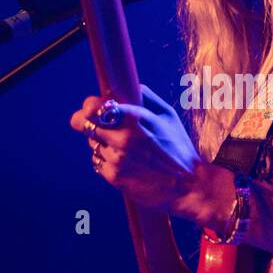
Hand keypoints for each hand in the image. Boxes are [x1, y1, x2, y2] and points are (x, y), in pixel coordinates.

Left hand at [70, 86, 214, 221]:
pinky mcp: (114, 177)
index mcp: (135, 119)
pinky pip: (98, 162)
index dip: (89, 106)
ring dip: (101, 143)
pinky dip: (106, 160)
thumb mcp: (168, 116)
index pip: (94, 107)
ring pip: (92, 144)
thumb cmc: (179, 148)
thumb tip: (129, 87)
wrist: (188, 185)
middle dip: (87, 122)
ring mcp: (116, 159)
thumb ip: (146, 98)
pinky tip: (124, 162)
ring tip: (122, 147)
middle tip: (97, 124)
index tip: (90, 108)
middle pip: (84, 124)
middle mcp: (122, 139)